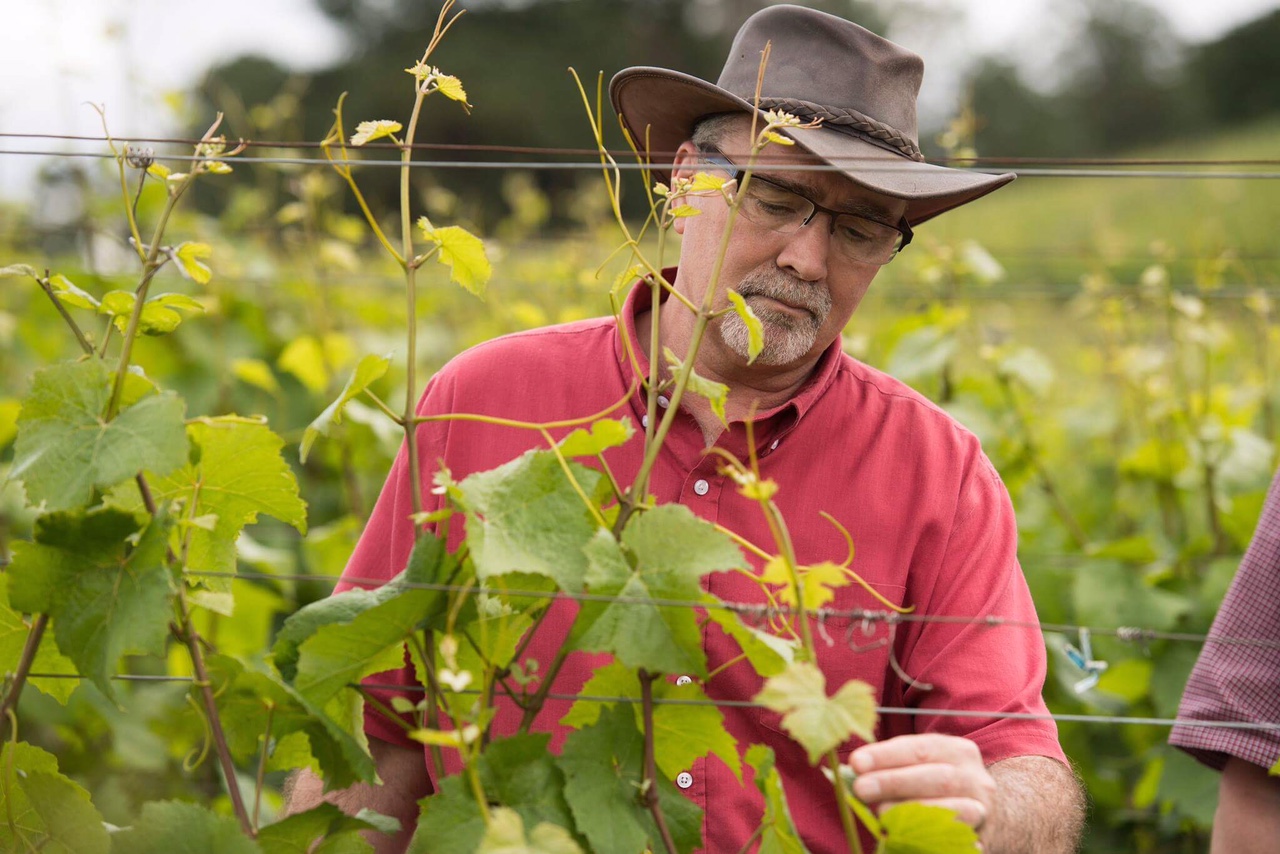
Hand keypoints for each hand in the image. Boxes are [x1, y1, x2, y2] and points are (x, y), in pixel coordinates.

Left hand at [848, 733, 995, 831]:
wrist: (982, 812)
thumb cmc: (937, 785)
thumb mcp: (921, 766)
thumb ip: (893, 766)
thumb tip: (852, 771)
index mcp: (957, 750)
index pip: (920, 748)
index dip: (886, 754)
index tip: (856, 762)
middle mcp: (975, 777)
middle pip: (937, 777)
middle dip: (894, 781)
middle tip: (861, 788)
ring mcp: (983, 808)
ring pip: (954, 808)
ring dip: (913, 810)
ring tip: (880, 813)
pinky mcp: (983, 835)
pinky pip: (959, 836)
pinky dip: (931, 834)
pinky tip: (906, 835)